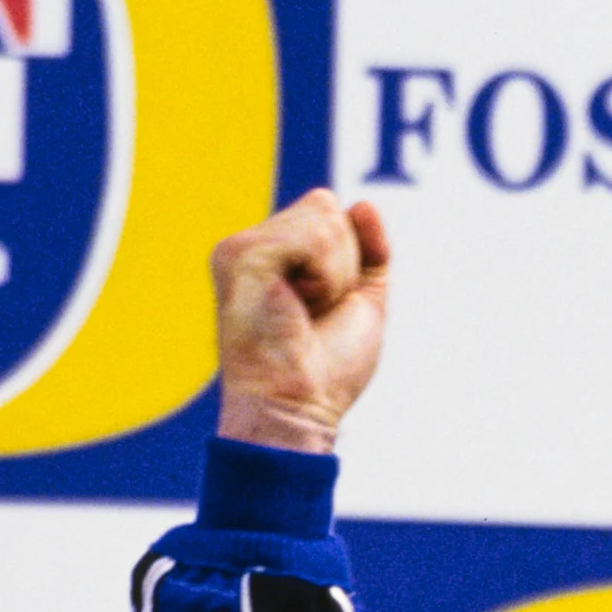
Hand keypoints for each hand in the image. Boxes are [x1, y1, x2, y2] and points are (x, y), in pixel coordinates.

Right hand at [211, 189, 389, 453]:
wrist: (299, 408)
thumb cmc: (326, 368)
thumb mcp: (363, 300)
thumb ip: (370, 251)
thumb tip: (363, 203)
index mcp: (269, 253)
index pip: (329, 212)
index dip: (349, 262)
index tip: (322, 309)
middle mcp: (248, 245)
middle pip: (328, 208)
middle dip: (343, 267)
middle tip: (312, 315)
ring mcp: (240, 248)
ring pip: (325, 219)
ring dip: (336, 277)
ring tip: (304, 314)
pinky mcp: (241, 255)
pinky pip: (316, 237)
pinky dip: (327, 278)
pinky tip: (297, 307)